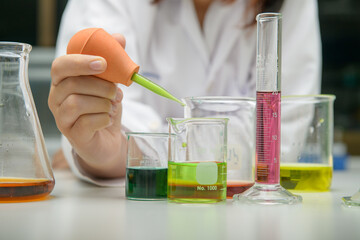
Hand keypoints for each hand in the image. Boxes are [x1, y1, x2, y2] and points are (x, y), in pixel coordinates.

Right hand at [48, 34, 127, 177]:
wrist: (108, 139)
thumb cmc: (104, 107)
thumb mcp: (111, 82)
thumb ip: (113, 61)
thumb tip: (119, 37)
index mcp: (63, 81)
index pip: (60, 66)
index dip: (80, 62)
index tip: (103, 63)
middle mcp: (57, 99)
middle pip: (72, 84)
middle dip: (101, 86)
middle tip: (117, 92)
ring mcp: (62, 118)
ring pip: (77, 103)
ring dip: (103, 103)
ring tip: (113, 106)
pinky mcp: (73, 135)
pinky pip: (87, 122)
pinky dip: (104, 118)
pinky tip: (108, 119)